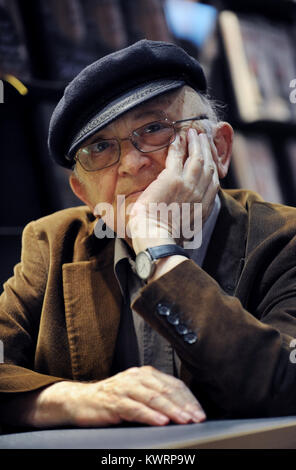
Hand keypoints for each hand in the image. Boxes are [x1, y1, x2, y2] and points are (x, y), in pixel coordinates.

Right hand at [30, 366, 205, 427]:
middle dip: (184, 405)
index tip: (200, 412)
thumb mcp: (137, 393)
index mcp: (145, 373)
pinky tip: (161, 422)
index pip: (173, 384)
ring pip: (153, 398)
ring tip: (185, 420)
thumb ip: (156, 396)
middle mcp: (136, 377)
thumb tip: (184, 409)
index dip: (188, 398)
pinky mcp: (114, 401)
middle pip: (166, 390)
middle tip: (197, 418)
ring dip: (172, 410)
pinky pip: (135, 408)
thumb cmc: (113, 399)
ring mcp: (125, 387)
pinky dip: (150, 415)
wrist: (80, 400)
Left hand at [128, 129, 219, 252]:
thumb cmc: (165, 238)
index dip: (212, 166)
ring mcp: (188, 186)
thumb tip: (187, 212)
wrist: (156, 238)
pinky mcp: (172, 179)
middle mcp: (200, 195)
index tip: (209, 157)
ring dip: (195, 143)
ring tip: (192, 133)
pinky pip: (177, 156)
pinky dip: (179, 145)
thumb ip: (190, 217)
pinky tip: (177, 138)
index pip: (213, 182)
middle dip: (206, 149)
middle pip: (208, 166)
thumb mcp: (185, 230)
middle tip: (202, 138)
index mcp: (204, 208)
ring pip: (197, 157)